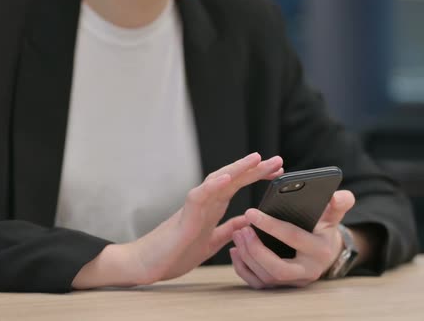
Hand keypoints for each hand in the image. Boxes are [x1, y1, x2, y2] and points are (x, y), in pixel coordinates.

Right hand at [73, 153, 283, 288]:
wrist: (145, 265)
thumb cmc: (174, 253)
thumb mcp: (211, 243)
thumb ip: (228, 231)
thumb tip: (247, 222)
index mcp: (211, 209)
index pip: (237, 187)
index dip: (256, 177)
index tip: (277, 172)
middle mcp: (204, 203)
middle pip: (232, 179)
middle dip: (255, 169)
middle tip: (278, 160)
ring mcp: (193, 208)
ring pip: (216, 181)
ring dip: (237, 169)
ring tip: (256, 159)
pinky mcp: (183, 218)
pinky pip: (198, 197)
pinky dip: (212, 186)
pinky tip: (227, 178)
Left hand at [230, 190, 355, 288]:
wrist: (326, 251)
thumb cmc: (324, 228)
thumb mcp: (334, 215)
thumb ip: (340, 203)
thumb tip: (337, 196)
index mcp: (320, 250)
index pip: (293, 238)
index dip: (271, 226)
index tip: (251, 213)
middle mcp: (307, 271)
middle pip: (277, 269)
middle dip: (255, 249)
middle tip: (241, 229)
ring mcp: (293, 282)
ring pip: (265, 278)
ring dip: (247, 257)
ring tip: (237, 234)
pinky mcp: (281, 287)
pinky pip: (258, 284)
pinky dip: (243, 269)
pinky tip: (235, 251)